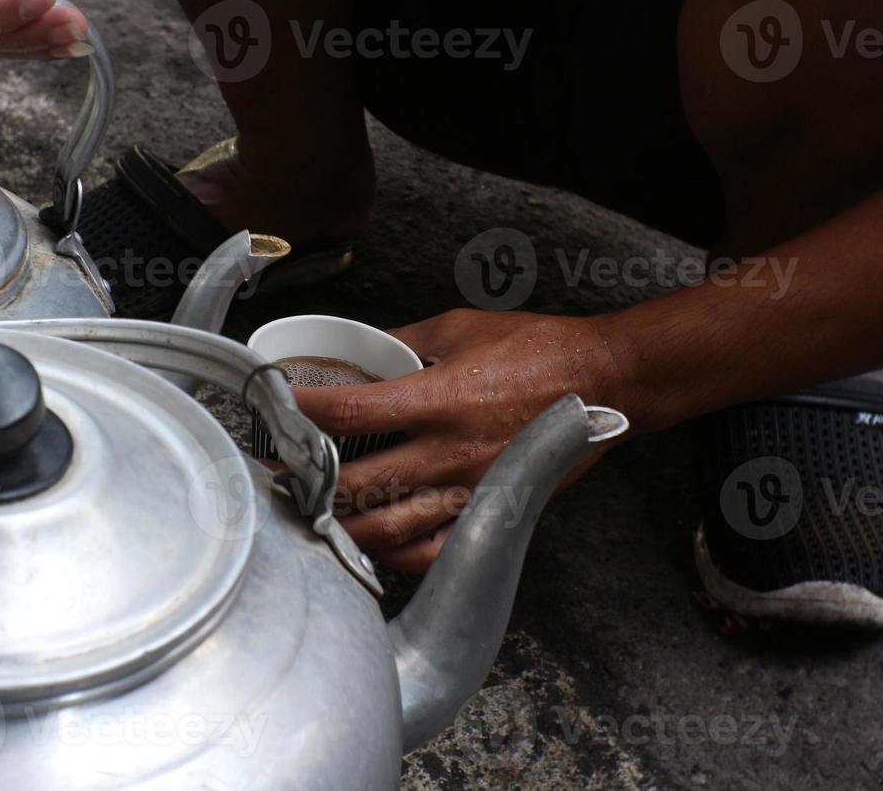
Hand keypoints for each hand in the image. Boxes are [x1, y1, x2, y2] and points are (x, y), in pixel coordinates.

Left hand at [292, 310, 623, 572]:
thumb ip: (403, 343)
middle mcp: (451, 452)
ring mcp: (471, 490)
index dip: (302, 413)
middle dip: (307, 480)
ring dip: (342, 524)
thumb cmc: (539, 351)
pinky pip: (435, 550)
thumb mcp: (460, 328)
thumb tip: (359, 352)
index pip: (350, 413)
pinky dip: (398, 554)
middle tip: (277, 472)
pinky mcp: (493, 512)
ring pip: (389, 527)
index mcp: (440, 400)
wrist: (607, 382)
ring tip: (310, 514)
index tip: (275, 409)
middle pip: (357, 481)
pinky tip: (372, 544)